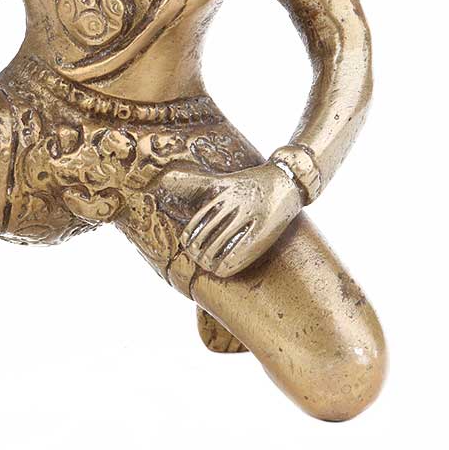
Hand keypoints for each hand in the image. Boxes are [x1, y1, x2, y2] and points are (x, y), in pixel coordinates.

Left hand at [170, 164, 301, 277]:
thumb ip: (191, 182)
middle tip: (198, 259)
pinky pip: (242, 252)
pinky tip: (222, 269)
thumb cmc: (247, 182)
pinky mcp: (265, 231)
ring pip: (223, 245)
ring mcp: (252, 217)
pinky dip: (228, 264)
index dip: (190, 237)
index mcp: (225, 192)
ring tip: (208, 265)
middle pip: (210, 236)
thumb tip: (161, 180)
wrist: (287, 181)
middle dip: (200, 252)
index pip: (199, 221)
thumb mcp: (219, 180)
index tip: (188, 245)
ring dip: (211, 260)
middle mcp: (237, 204)